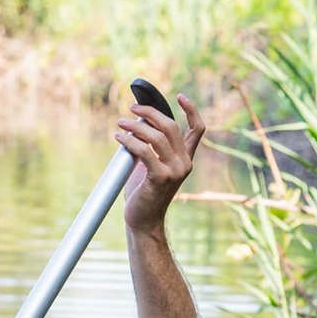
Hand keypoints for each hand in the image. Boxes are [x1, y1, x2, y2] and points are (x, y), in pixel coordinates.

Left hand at [119, 95, 205, 237]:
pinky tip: (119, 138)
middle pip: (171, 126)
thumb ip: (149, 147)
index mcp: (185, 159)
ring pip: (157, 136)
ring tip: (120, 123)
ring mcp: (175, 171)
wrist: (143, 221)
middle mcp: (184, 163)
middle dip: (150, 113)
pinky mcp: (161, 177)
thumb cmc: (143, 193)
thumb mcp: (149, 165)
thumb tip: (136, 125)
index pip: (197, 130)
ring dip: (136, 126)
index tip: (179, 96)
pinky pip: (144, 151)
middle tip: (132, 109)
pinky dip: (130, 141)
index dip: (191, 110)